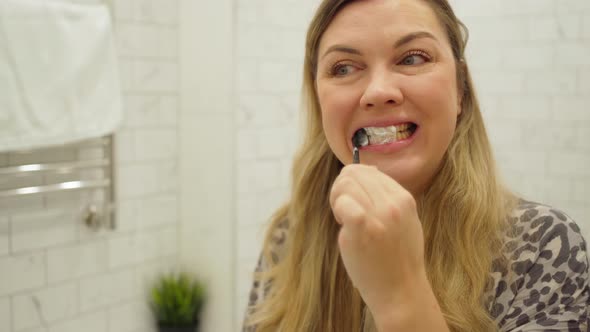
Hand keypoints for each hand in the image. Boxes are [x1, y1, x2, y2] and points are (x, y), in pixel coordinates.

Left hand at [329, 164, 426, 318]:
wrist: (400, 292)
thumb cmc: (397, 260)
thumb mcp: (404, 221)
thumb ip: (387, 197)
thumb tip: (367, 170)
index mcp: (404, 198)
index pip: (370, 171)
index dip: (354, 184)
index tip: (354, 203)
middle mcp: (393, 203)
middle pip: (354, 173)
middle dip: (341, 188)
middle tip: (343, 211)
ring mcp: (379, 215)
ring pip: (345, 184)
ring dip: (338, 200)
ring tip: (344, 220)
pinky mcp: (363, 228)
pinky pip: (342, 202)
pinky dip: (338, 210)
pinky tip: (343, 225)